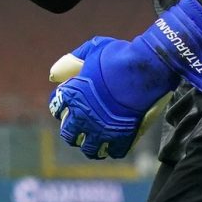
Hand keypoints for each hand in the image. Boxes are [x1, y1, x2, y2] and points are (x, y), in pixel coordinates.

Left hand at [48, 0, 201, 158]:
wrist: (146, 67)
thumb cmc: (119, 55)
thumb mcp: (92, 49)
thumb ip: (73, 61)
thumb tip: (55, 74)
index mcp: (73, 93)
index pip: (57, 108)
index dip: (61, 108)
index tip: (66, 109)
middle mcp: (83, 115)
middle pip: (69, 134)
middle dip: (73, 132)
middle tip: (79, 130)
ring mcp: (103, 128)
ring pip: (90, 149)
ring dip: (92, 146)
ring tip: (97, 143)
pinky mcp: (123, 136)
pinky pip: (115, 152)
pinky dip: (115, 149)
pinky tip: (116, 144)